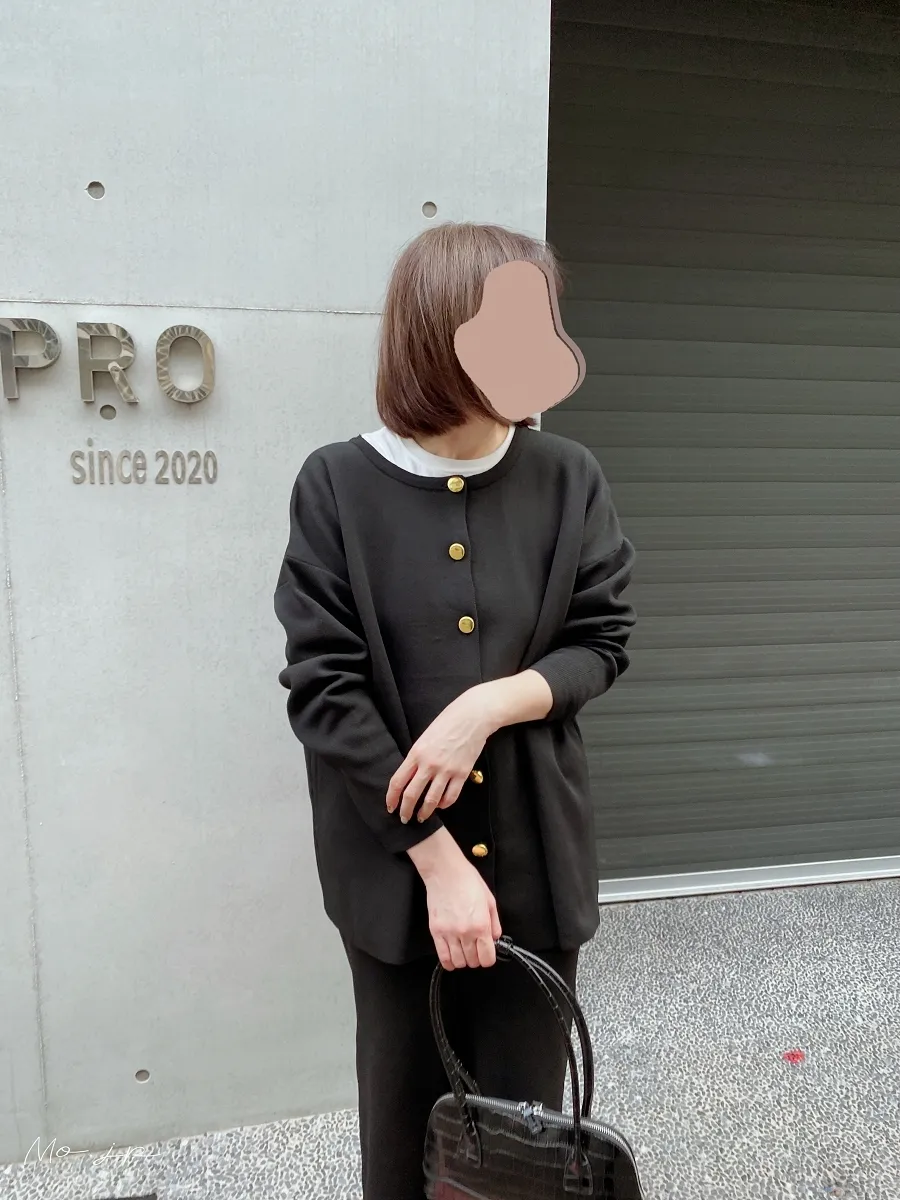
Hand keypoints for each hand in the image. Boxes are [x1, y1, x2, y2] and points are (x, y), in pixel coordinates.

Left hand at [387, 685, 494, 824]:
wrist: (472, 717)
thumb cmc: (447, 722)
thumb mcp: (424, 738)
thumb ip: (416, 757)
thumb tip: (410, 776)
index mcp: (416, 753)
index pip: (397, 781)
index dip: (391, 798)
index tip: (390, 807)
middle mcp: (429, 764)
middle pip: (411, 795)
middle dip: (405, 810)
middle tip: (404, 818)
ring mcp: (446, 770)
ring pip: (431, 800)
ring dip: (424, 813)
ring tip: (421, 817)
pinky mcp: (462, 774)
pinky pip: (451, 796)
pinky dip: (444, 805)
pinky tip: (441, 806)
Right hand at [407, 828, 501, 967]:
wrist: (445, 872)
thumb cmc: (468, 881)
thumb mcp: (489, 900)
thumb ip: (495, 923)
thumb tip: (495, 938)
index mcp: (481, 925)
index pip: (487, 958)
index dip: (489, 958)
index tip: (487, 952)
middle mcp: (466, 933)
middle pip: (473, 962)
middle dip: (476, 958)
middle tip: (476, 948)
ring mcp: (449, 933)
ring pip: (458, 962)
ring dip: (463, 959)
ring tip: (464, 950)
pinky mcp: (435, 932)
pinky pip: (443, 957)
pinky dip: (449, 962)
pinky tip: (452, 956)